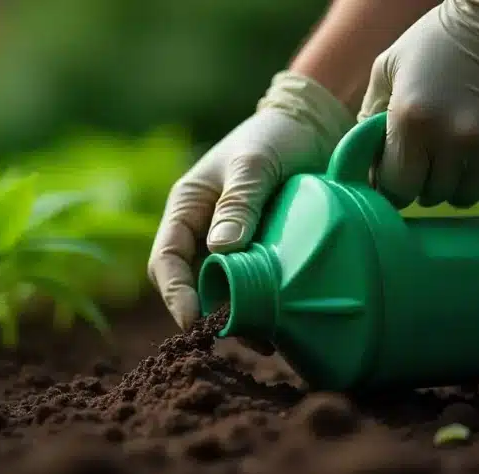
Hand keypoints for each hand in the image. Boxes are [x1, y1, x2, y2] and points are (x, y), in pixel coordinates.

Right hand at [148, 71, 353, 330]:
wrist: (312, 127)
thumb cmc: (274, 137)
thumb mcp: (255, 164)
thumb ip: (239, 203)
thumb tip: (221, 249)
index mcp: (186, 208)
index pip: (166, 259)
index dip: (176, 293)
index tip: (194, 321)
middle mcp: (201, 232)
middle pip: (189, 285)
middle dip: (207, 314)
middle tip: (237, 336)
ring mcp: (229, 246)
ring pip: (220, 292)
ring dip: (237, 317)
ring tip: (264, 340)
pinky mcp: (257, 254)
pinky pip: (250, 289)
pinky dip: (260, 310)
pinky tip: (279, 326)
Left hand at [359, 0, 478, 208]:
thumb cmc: (440, 41)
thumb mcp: (390, 67)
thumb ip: (369, 116)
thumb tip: (364, 164)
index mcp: (411, 119)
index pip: (395, 187)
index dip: (393, 185)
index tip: (399, 176)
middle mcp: (451, 137)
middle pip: (430, 195)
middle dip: (425, 182)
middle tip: (430, 161)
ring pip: (465, 198)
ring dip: (457, 186)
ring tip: (458, 160)